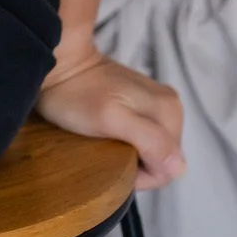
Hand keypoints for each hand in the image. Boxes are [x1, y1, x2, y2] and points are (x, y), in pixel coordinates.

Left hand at [35, 44, 185, 190]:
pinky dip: (127, 143)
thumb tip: (177, 166)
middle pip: (162, 160)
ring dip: (130, 154)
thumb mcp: (111, 119)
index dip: (139, 174)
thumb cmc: (76, 94)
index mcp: (170, 111)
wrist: (59, 62)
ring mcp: (157, 104)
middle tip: (105, 148)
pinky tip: (108, 133)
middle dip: (135, 163)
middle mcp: (171, 106)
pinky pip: (144, 139)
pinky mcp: (142, 104)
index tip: (111, 158)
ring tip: (105, 140)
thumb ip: (149, 140)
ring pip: (153, 152)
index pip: (168, 168)